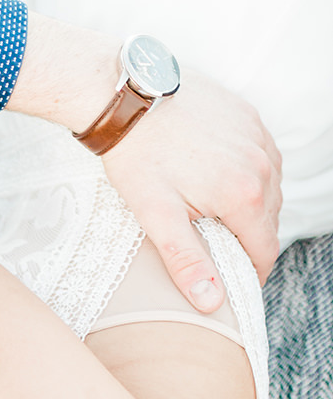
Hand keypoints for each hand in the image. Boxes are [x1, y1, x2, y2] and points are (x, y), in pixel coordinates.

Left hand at [101, 70, 281, 308]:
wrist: (128, 95)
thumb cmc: (137, 157)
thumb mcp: (157, 217)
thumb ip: (188, 261)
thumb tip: (211, 303)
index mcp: (244, 194)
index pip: (265, 250)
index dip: (251, 274)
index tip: (234, 284)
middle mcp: (263, 164)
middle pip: (269, 220)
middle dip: (249, 240)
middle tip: (220, 252)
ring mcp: (258, 136)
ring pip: (270, 187)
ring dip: (251, 207)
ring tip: (218, 218)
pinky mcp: (248, 116)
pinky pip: (262, 155)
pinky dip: (248, 174)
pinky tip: (220, 179)